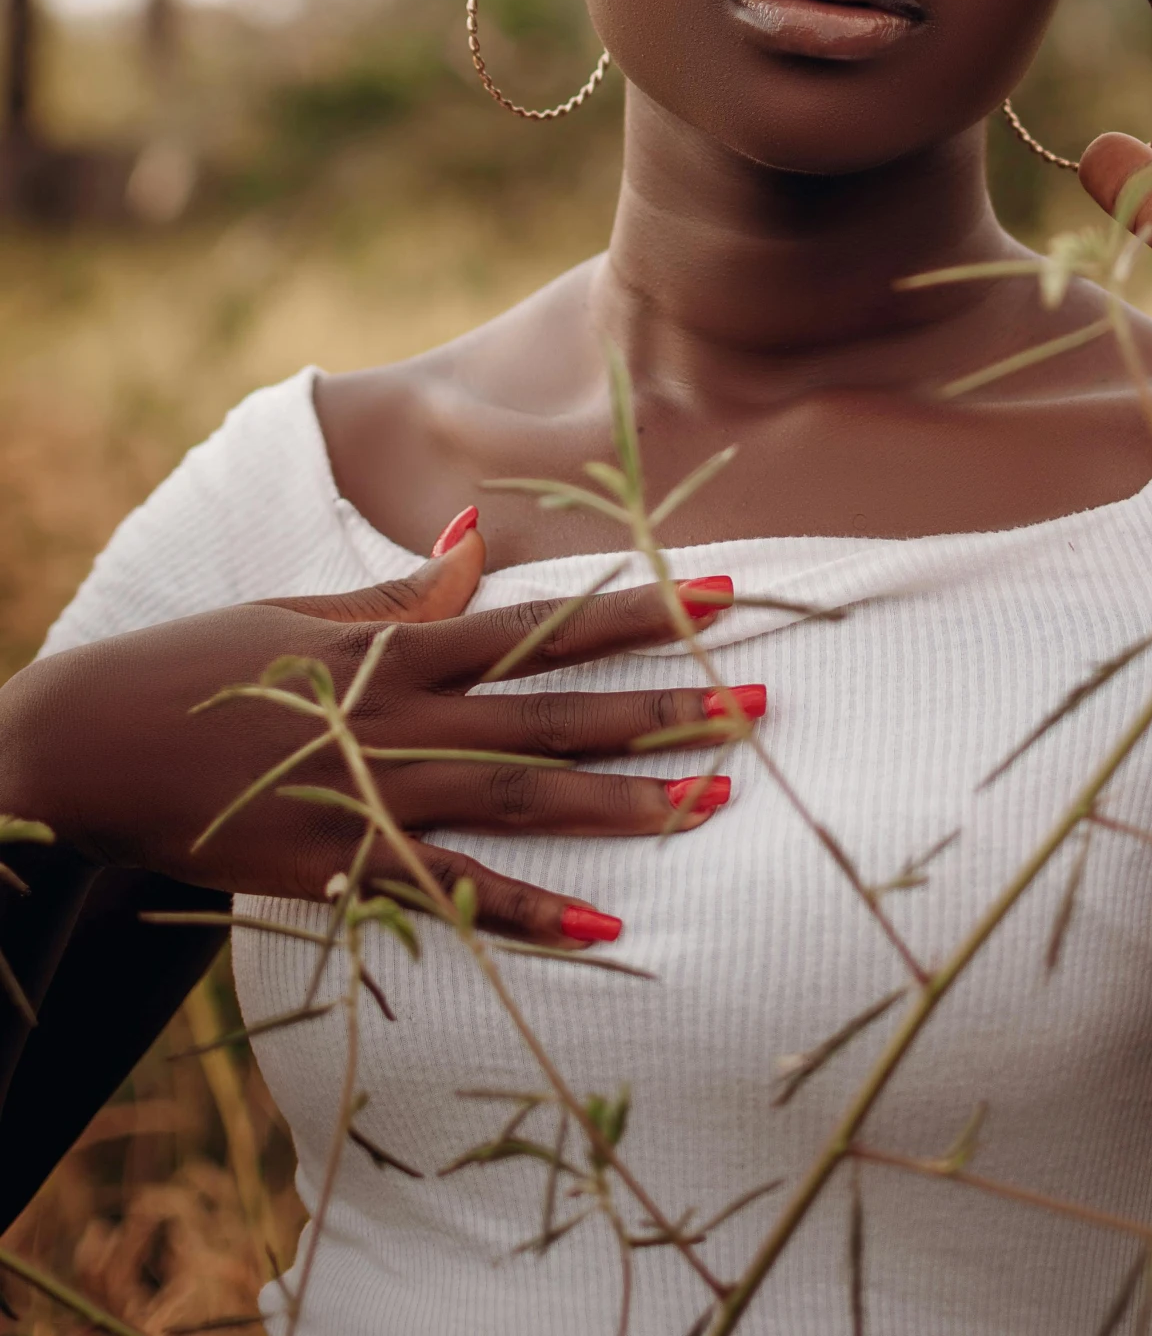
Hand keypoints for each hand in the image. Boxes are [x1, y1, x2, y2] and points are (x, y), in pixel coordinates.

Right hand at [0, 537, 746, 944]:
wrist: (82, 746)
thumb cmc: (197, 668)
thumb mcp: (305, 608)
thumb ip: (408, 588)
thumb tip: (484, 531)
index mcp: (397, 647)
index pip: (541, 622)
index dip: (637, 609)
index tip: (722, 595)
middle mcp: (401, 717)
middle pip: (556, 710)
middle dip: (664, 704)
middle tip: (761, 703)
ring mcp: (373, 795)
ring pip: (525, 797)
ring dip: (627, 802)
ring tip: (717, 798)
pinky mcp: (338, 866)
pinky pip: (452, 893)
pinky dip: (530, 911)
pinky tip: (609, 927)